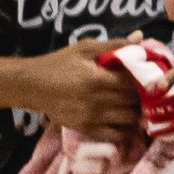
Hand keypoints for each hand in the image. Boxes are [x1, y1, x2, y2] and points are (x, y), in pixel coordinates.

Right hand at [21, 37, 141, 142]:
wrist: (32, 85)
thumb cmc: (60, 63)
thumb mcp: (84, 49)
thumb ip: (114, 45)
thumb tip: (140, 37)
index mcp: (96, 79)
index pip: (132, 83)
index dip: (141, 80)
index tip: (141, 77)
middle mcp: (95, 101)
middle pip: (133, 102)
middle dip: (139, 96)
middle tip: (139, 90)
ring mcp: (91, 118)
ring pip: (128, 120)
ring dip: (134, 112)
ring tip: (130, 104)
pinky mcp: (85, 130)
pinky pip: (115, 136)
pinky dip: (123, 129)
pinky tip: (121, 119)